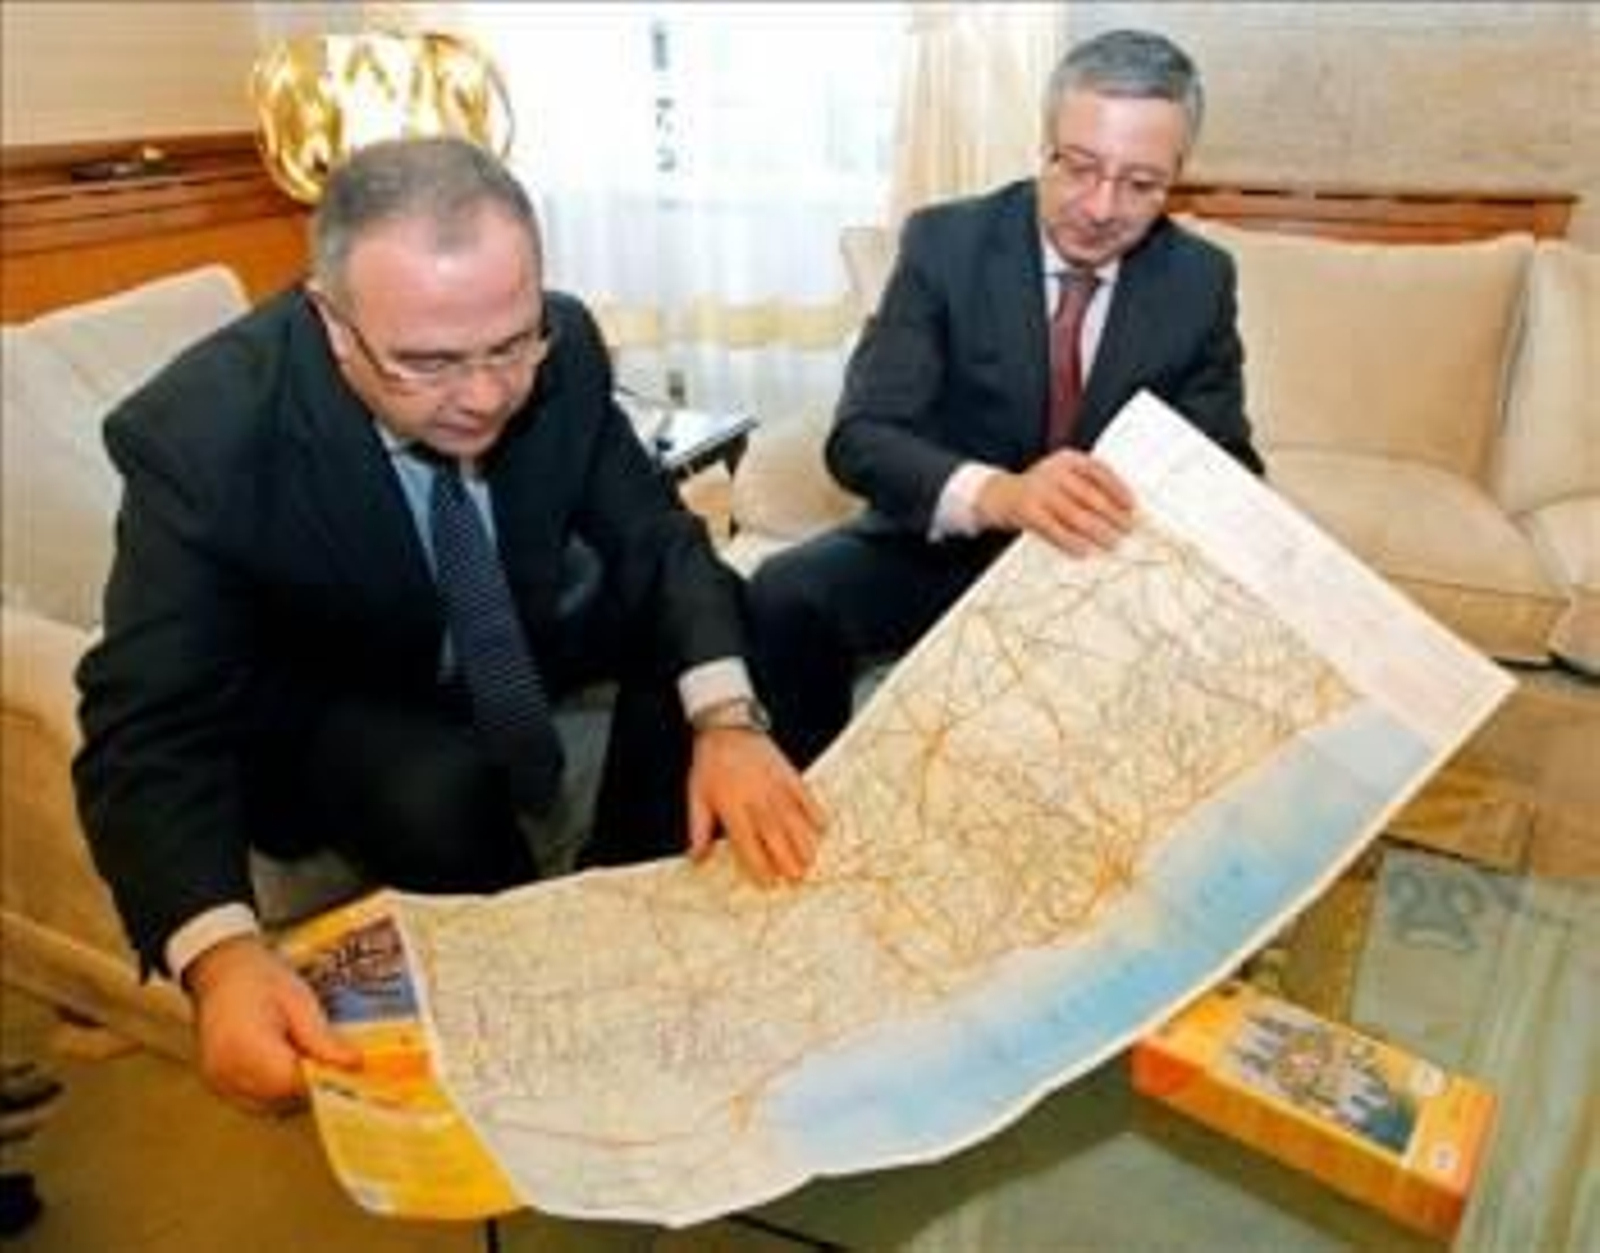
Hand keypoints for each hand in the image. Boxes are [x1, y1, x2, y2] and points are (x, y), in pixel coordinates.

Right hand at [183, 934, 361, 1112]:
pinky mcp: (217, 1085)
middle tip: (324, 1055)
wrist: (221, 970)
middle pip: (282, 1098)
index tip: (344, 1065)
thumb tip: (354, 1064)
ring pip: (269, 1105)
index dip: (322, 1077)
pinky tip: (282, 1063)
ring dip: (292, 1089)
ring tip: (300, 1053)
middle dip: (309, 1083)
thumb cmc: (261, 978)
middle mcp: (227, 1071)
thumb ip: (322, 1037)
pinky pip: (254, 1101)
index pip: (293, 1082)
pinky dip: (273, 1091)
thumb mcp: (298, 1000)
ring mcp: (218, 1081)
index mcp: (247, 1046)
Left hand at [687, 728, 824, 885]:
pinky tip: (822, 828)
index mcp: (733, 808)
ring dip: (804, 843)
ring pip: (794, 821)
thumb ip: (699, 829)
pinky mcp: (788, 774)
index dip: (759, 865)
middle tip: (796, 879)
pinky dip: (815, 812)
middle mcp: (757, 800)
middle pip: (776, 836)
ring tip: (810, 861)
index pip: (748, 844)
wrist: (726, 726)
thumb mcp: (697, 796)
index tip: (768, 883)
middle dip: (787, 860)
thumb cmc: (710, 764)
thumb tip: (696, 859)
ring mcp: (775, 787)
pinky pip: (806, 797)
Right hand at [975, 449, 1134, 554]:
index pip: (1098, 471)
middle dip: (1112, 515)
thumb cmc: (1039, 490)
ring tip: (1112, 542)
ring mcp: (1039, 491)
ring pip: (1075, 514)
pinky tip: (1083, 550)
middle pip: (1090, 495)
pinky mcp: (1027, 511)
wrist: (998, 495)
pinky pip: (1054, 529)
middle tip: (1127, 529)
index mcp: (1067, 459)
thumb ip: (1086, 486)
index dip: (1118, 488)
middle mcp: (1053, 471)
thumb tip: (1119, 511)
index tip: (1131, 505)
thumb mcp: (1062, 478)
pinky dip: (1070, 541)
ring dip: (1097, 531)